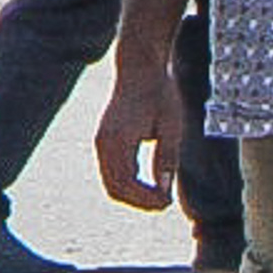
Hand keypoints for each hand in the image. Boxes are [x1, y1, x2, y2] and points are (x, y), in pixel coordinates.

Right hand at [97, 49, 188, 215]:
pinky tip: (147, 185)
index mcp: (119, 139)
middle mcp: (104, 143)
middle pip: (115, 188)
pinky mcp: (103, 140)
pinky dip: (127, 184)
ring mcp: (101, 142)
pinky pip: (110, 172)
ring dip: (132, 195)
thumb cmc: (160, 94)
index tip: (167, 203)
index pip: (127, 183)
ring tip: (158, 197)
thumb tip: (164, 191)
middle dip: (139, 201)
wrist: (140, 68)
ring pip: (110, 183)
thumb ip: (167, 160)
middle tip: (164, 204)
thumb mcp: (172, 128)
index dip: (146, 199)